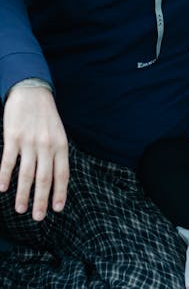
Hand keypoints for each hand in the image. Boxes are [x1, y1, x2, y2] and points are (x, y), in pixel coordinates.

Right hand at [0, 86, 68, 220]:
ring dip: (23, 194)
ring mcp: (29, 141)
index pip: (62, 174)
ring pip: (26, 174)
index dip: (60, 193)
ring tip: (21, 209)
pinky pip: (8, 161)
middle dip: (41, 200)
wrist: (32, 91)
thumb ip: (57, 153)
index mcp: (61, 144)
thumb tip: (56, 179)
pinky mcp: (13, 137)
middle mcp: (47, 145)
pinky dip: (5, 176)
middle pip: (44, 178)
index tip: (57, 209)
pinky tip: (2, 188)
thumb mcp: (58, 132)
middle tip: (37, 218)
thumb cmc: (46, 115)